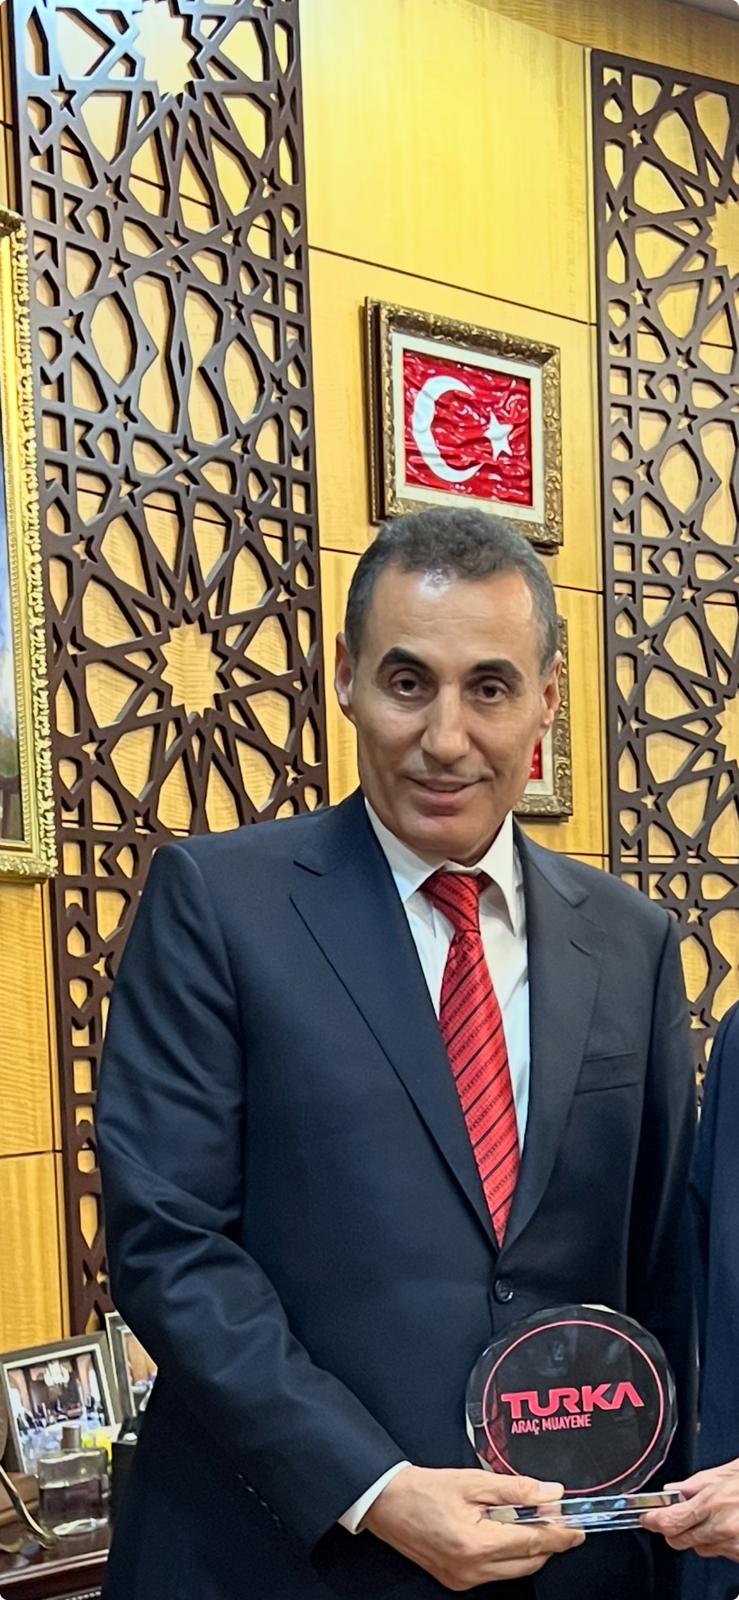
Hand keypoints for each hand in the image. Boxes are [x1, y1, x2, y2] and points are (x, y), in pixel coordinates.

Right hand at [362, 1464, 584, 1590]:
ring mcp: (463, 1580)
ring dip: (530, 1549)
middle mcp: (472, 1571)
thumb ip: (516, 1489)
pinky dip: (509, 1554)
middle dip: (548, 1542)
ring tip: (535, 1520)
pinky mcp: (456, 1580)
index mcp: (476, 1546)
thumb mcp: (472, 1481)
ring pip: (514, 1571)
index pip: (533, 1543)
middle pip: (528, 1562)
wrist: (385, 1503)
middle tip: (558, 1517)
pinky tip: (509, 1532)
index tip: (578, 1528)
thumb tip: (551, 1493)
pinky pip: (496, 1572)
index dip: (559, 1535)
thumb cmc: (423, 1489)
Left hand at [643, 1459, 738, 1560]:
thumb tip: (670, 1491)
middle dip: (673, 1530)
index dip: (652, 1520)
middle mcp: (720, 1528)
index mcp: (711, 1503)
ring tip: (714, 1518)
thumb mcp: (723, 1474)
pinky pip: (719, 1554)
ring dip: (699, 1537)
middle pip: (679, 1541)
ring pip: (699, 1549)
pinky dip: (718, 1544)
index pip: (669, 1521)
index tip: (646, 1518)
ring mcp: (731, 1545)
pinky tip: (728, 1527)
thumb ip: (692, 1485)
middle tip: (680, 1515)